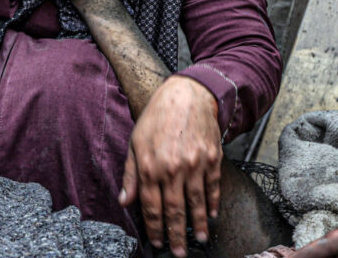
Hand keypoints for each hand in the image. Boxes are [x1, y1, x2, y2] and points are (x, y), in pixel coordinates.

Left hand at [119, 77, 221, 257]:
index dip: (154, 227)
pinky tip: (213, 215)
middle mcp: (172, 169)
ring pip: (197, 203)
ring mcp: (195, 165)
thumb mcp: (135, 142)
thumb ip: (130, 175)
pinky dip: (214, 203)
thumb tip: (124, 202)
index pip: (151, 206)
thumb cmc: (157, 117)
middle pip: (175, 211)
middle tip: (179, 253)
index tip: (157, 242)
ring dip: (199, 225)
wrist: (187, 95)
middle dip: (176, 235)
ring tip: (200, 240)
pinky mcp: (212, 159)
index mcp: (150, 167)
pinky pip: (213, 187)